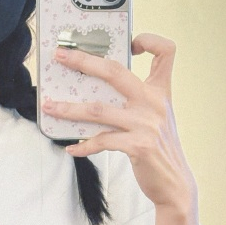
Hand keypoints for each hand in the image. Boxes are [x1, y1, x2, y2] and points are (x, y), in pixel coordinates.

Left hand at [40, 33, 196, 209]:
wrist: (175, 184)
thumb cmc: (159, 148)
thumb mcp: (156, 117)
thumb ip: (136, 100)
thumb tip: (94, 90)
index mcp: (161, 91)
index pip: (165, 52)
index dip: (149, 40)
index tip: (130, 43)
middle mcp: (154, 103)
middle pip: (114, 71)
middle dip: (83, 61)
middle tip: (61, 55)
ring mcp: (146, 124)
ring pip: (97, 109)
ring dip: (69, 108)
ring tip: (50, 106)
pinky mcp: (138, 146)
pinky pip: (101, 140)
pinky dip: (83, 145)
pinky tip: (71, 148)